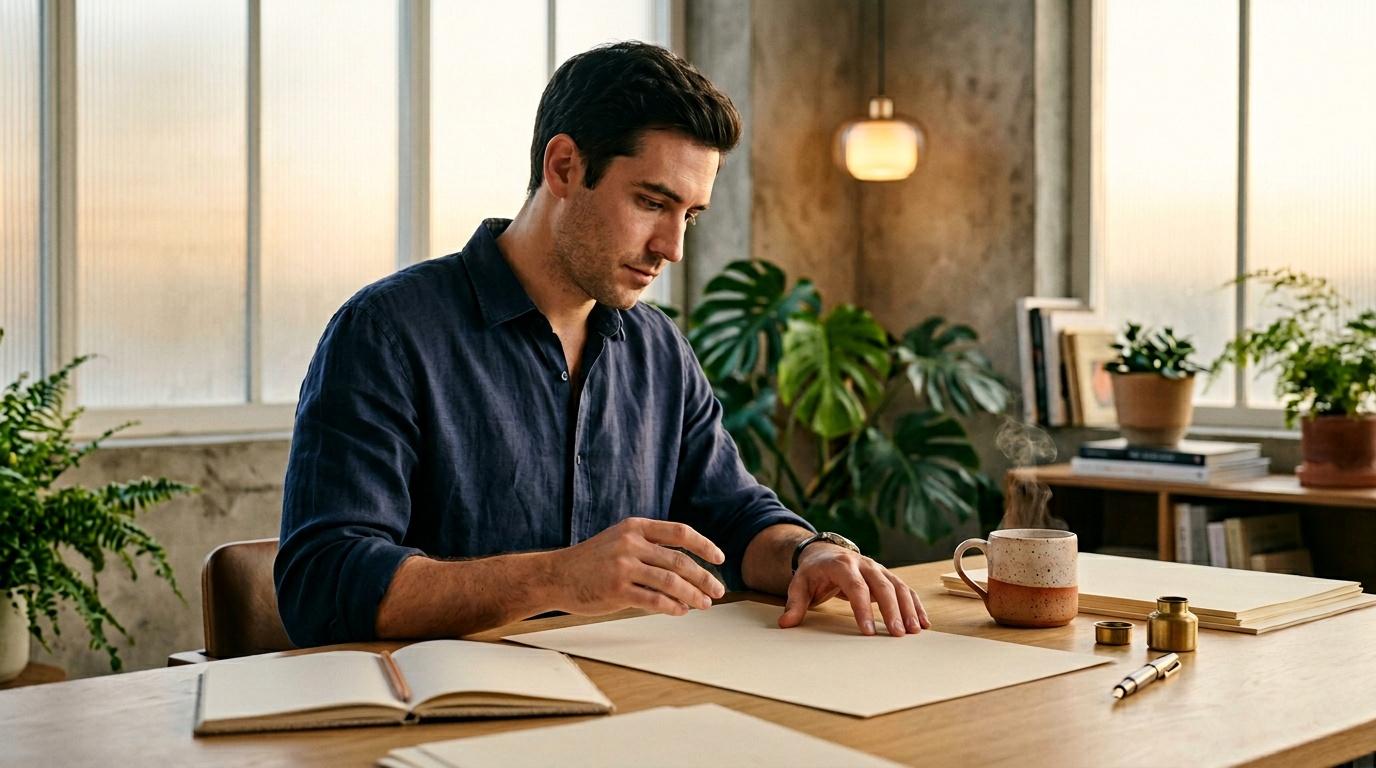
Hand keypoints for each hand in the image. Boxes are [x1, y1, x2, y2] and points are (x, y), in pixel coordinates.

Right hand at [549, 517, 726, 616]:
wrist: (556, 575)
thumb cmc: (592, 561)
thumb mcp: (619, 539)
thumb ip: (649, 545)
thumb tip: (687, 564)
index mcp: (635, 527)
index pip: (680, 532)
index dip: (704, 545)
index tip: (720, 559)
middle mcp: (631, 544)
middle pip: (680, 561)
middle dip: (704, 577)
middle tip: (718, 590)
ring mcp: (623, 567)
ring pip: (671, 582)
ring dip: (693, 595)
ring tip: (704, 604)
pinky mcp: (617, 590)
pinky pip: (654, 600)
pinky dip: (672, 607)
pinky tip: (681, 611)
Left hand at [778, 543, 929, 635]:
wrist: (825, 552)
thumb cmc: (813, 571)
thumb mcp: (799, 583)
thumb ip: (795, 603)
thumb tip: (786, 624)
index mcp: (841, 565)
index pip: (855, 587)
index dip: (863, 609)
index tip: (869, 631)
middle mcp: (864, 564)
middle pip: (882, 586)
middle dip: (892, 611)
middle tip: (897, 634)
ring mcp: (878, 569)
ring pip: (898, 586)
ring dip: (908, 609)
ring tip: (914, 632)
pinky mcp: (887, 576)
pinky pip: (904, 589)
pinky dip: (915, 605)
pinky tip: (922, 623)